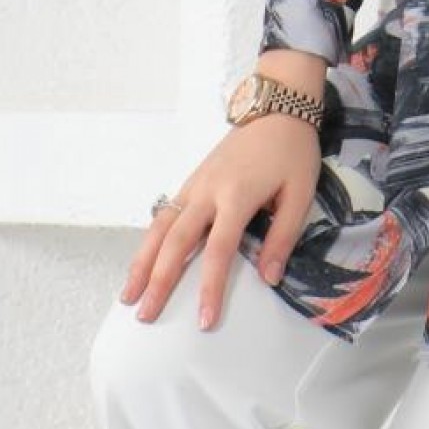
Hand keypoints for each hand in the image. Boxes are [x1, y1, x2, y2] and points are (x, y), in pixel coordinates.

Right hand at [118, 116, 322, 330]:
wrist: (276, 108)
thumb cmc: (292, 151)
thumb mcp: (300, 192)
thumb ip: (283, 236)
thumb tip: (269, 278)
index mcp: (237, 196)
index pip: (219, 251)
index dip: (211, 287)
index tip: (205, 320)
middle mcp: (208, 192)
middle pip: (176, 242)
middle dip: (159, 282)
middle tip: (144, 316)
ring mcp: (194, 185)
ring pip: (160, 228)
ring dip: (142, 262)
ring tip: (128, 296)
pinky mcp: (191, 180)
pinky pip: (164, 215)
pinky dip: (149, 241)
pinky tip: (141, 262)